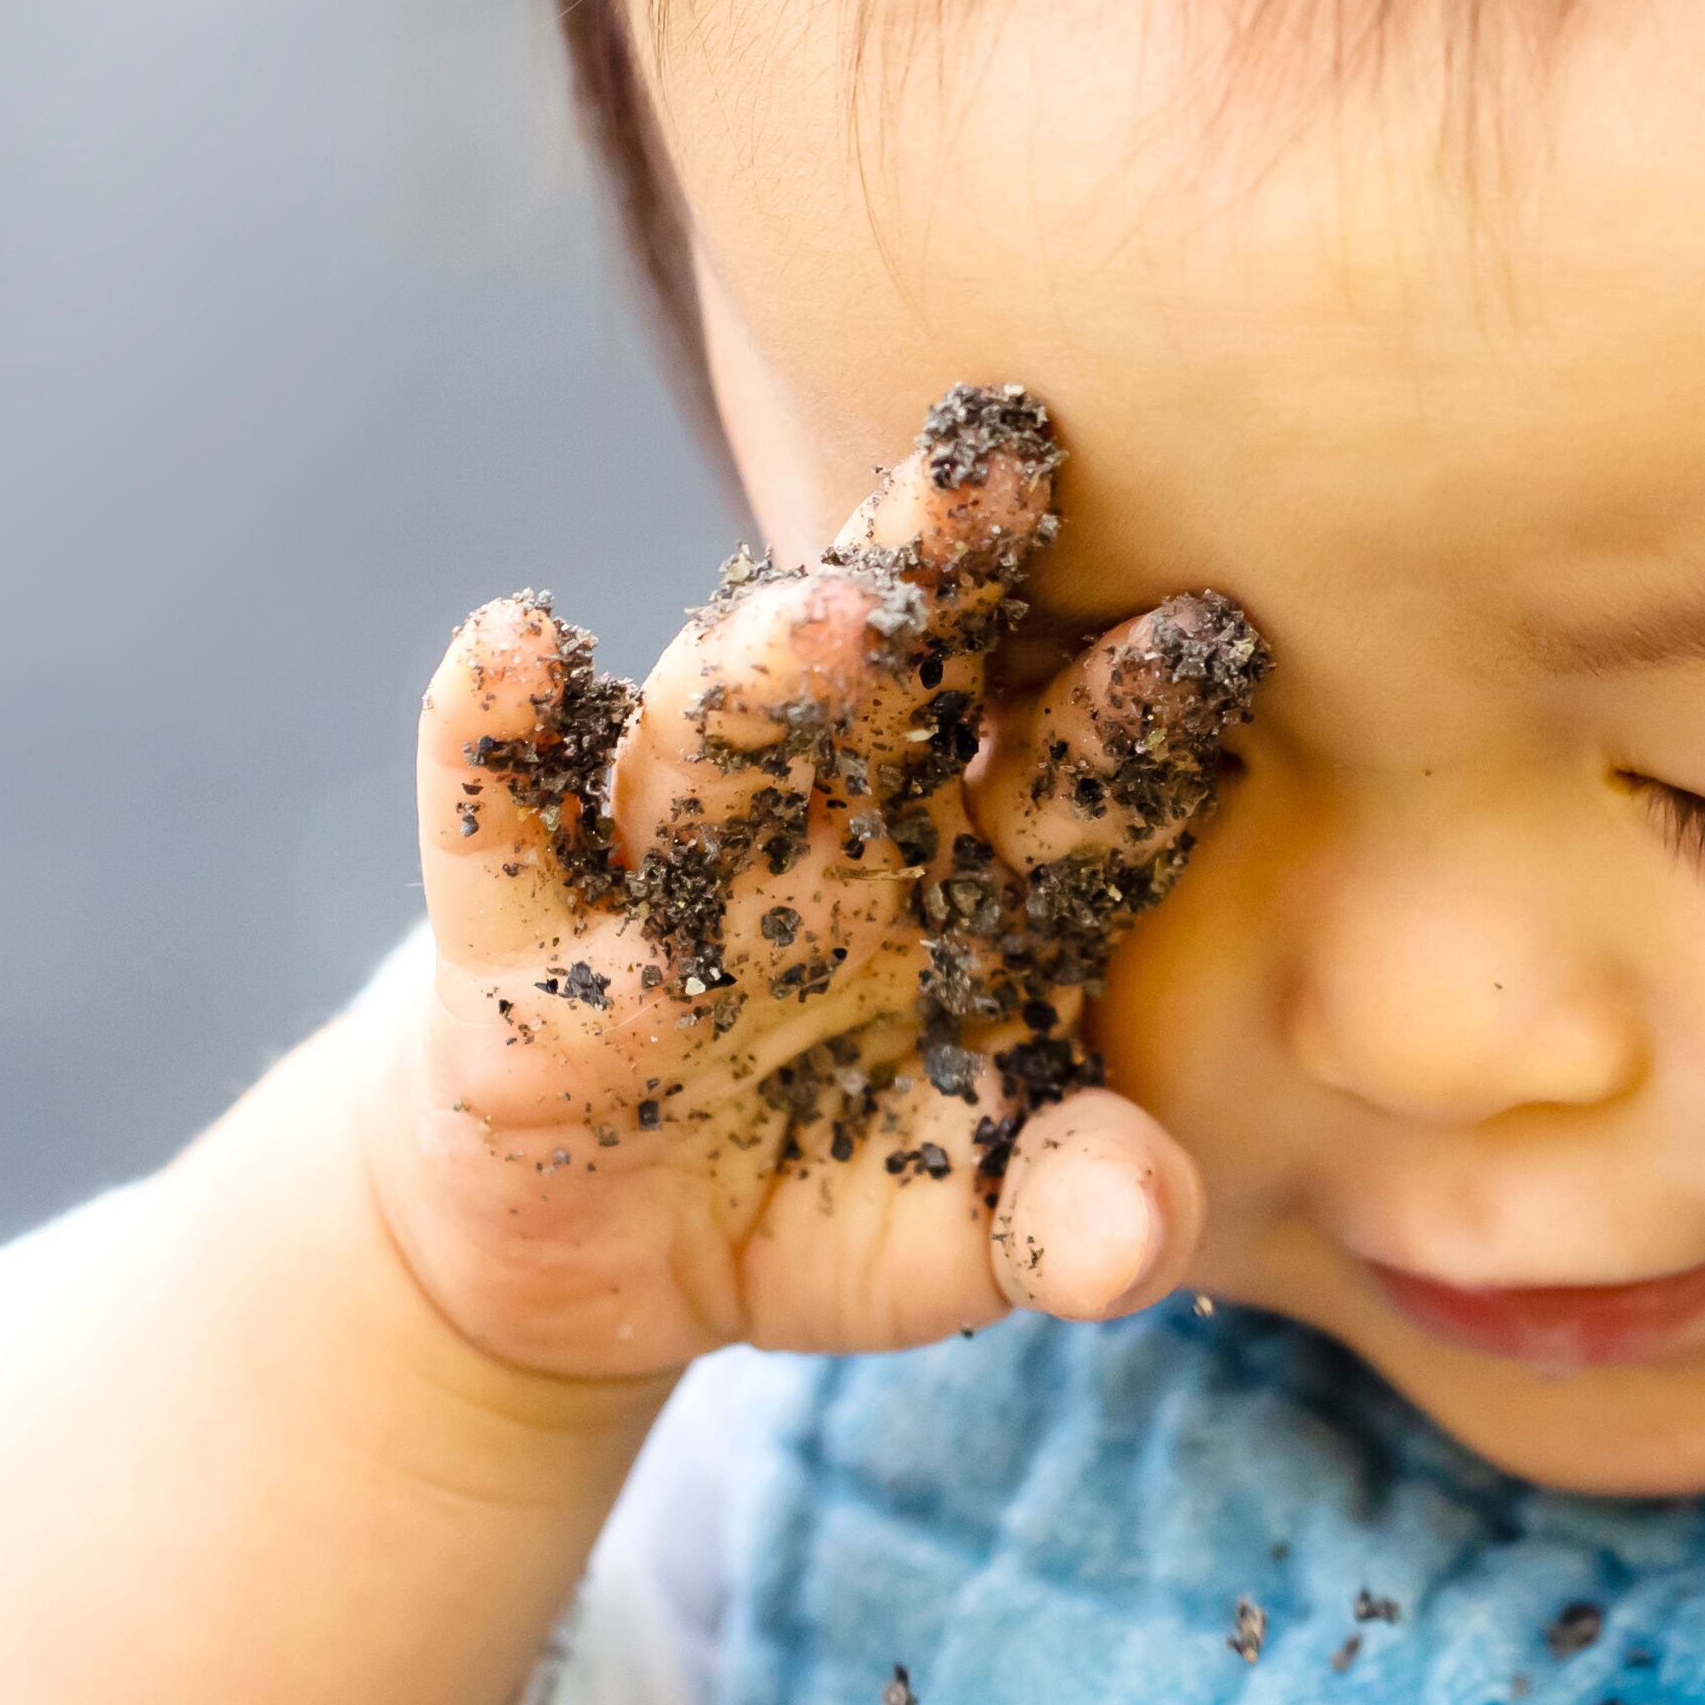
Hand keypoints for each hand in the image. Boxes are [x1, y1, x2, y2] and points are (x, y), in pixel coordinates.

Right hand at [366, 382, 1267, 1381]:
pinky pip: (500, 809)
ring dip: (757, 668)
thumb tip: (1141, 1239)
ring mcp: (663, 850)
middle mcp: (835, 816)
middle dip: (951, 564)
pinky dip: (495, 731)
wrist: (602, 1251)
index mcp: (986, 866)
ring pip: (709, 728)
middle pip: (901, 671)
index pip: (1074, 763)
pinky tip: (512, 643)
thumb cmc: (835, 1195)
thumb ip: (1068, 1218)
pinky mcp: (507, 919)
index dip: (1136, 705)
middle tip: (1012, 452)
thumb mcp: (962, 1232)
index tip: (1208, 636)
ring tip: (823, 618)